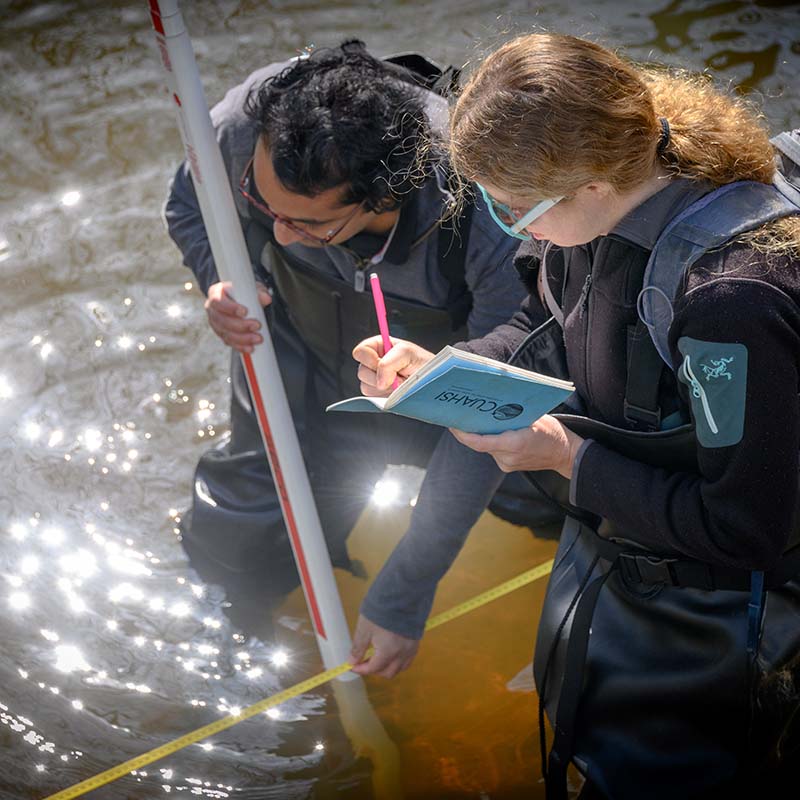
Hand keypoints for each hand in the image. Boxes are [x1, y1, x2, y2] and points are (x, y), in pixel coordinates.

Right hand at [204, 280, 271, 352]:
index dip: (230, 308)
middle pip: (222, 320)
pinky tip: (250, 347)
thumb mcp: (252, 288)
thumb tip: (266, 298)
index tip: (245, 312)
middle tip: (257, 326)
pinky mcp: (221, 334)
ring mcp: (215, 323)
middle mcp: (212, 309)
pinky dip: (240, 346)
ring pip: (226, 333)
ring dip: (243, 338)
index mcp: (216, 293)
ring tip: (258, 338)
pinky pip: (229, 342)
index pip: (218, 301)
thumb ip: (258, 292)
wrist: (242, 301)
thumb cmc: (244, 292)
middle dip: (241, 325)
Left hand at [348, 614, 419, 677]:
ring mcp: (411, 648)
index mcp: (388, 652)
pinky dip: (399, 661)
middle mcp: (402, 654)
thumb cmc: (381, 609)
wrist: (402, 592)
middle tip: (364, 661)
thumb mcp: (365, 628)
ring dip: (387, 667)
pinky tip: (392, 653)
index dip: (361, 669)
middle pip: (388, 672)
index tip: (352, 665)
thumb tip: (352, 662)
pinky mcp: (416, 641)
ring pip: (400, 668)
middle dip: (374, 670)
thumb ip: (358, 648)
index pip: (373, 668)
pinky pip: (408, 659)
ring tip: (377, 658)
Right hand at [352, 335, 434, 396]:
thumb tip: (379, 382)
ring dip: (385, 387)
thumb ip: (388, 363)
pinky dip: (386, 396)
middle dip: (380, 376)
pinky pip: (373, 398)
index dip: (369, 359)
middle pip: (361, 371)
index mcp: (379, 346)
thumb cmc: (424, 363)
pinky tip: (397, 391)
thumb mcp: (407, 353)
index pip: (360, 351)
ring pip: (366, 386)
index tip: (381, 364)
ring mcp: (376, 379)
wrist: (433, 382)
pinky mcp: (379, 394)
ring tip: (401, 382)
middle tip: (398, 375)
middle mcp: (375, 362)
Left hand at [449, 414, 584, 479]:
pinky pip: (493, 451)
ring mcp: (507, 464)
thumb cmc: (553, 433)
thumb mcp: (536, 418)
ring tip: (475, 419)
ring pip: (486, 447)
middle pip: (480, 444)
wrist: (566, 455)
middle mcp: (508, 458)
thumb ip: (513, 414)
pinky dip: (491, 440)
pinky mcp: (507, 466)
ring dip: (481, 435)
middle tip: (458, 416)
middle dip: (469, 431)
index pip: (480, 443)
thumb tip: (493, 404)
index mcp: (514, 445)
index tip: (453, 425)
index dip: (464, 435)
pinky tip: (491, 430)